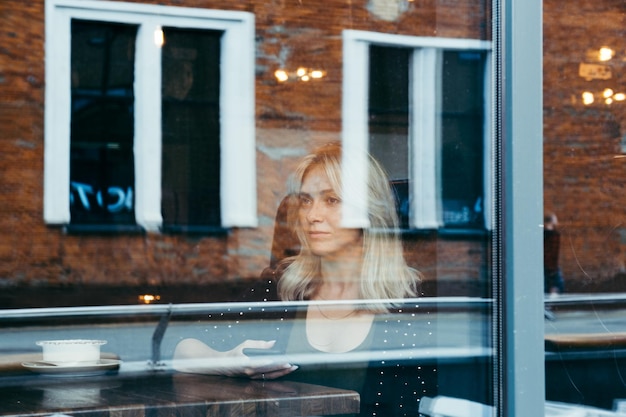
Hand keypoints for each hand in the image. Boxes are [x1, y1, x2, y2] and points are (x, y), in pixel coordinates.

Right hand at [173, 338, 297, 379]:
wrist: (223, 366)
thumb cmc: (234, 353)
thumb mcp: (245, 344)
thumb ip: (259, 344)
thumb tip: (273, 343)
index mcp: (247, 364)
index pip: (264, 364)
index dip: (276, 364)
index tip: (285, 361)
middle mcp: (251, 373)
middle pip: (270, 372)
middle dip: (282, 369)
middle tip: (293, 365)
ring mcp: (253, 377)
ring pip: (270, 376)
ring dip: (282, 373)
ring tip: (292, 368)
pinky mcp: (254, 378)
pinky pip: (268, 377)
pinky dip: (277, 375)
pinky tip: (285, 371)